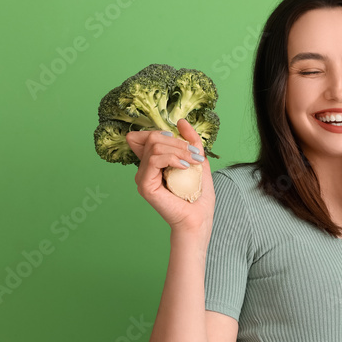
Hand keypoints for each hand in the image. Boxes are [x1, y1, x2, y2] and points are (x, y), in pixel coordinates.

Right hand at [124, 118, 214, 235]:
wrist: (198, 220)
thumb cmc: (198, 197)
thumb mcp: (199, 162)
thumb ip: (191, 142)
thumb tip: (181, 121)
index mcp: (153, 163)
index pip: (148, 135)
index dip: (167, 133)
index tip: (191, 145)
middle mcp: (144, 169)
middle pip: (153, 137)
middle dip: (178, 141)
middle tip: (196, 155)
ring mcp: (142, 177)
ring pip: (154, 146)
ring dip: (179, 150)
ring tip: (194, 162)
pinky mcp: (145, 186)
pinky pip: (154, 159)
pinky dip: (173, 158)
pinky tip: (186, 168)